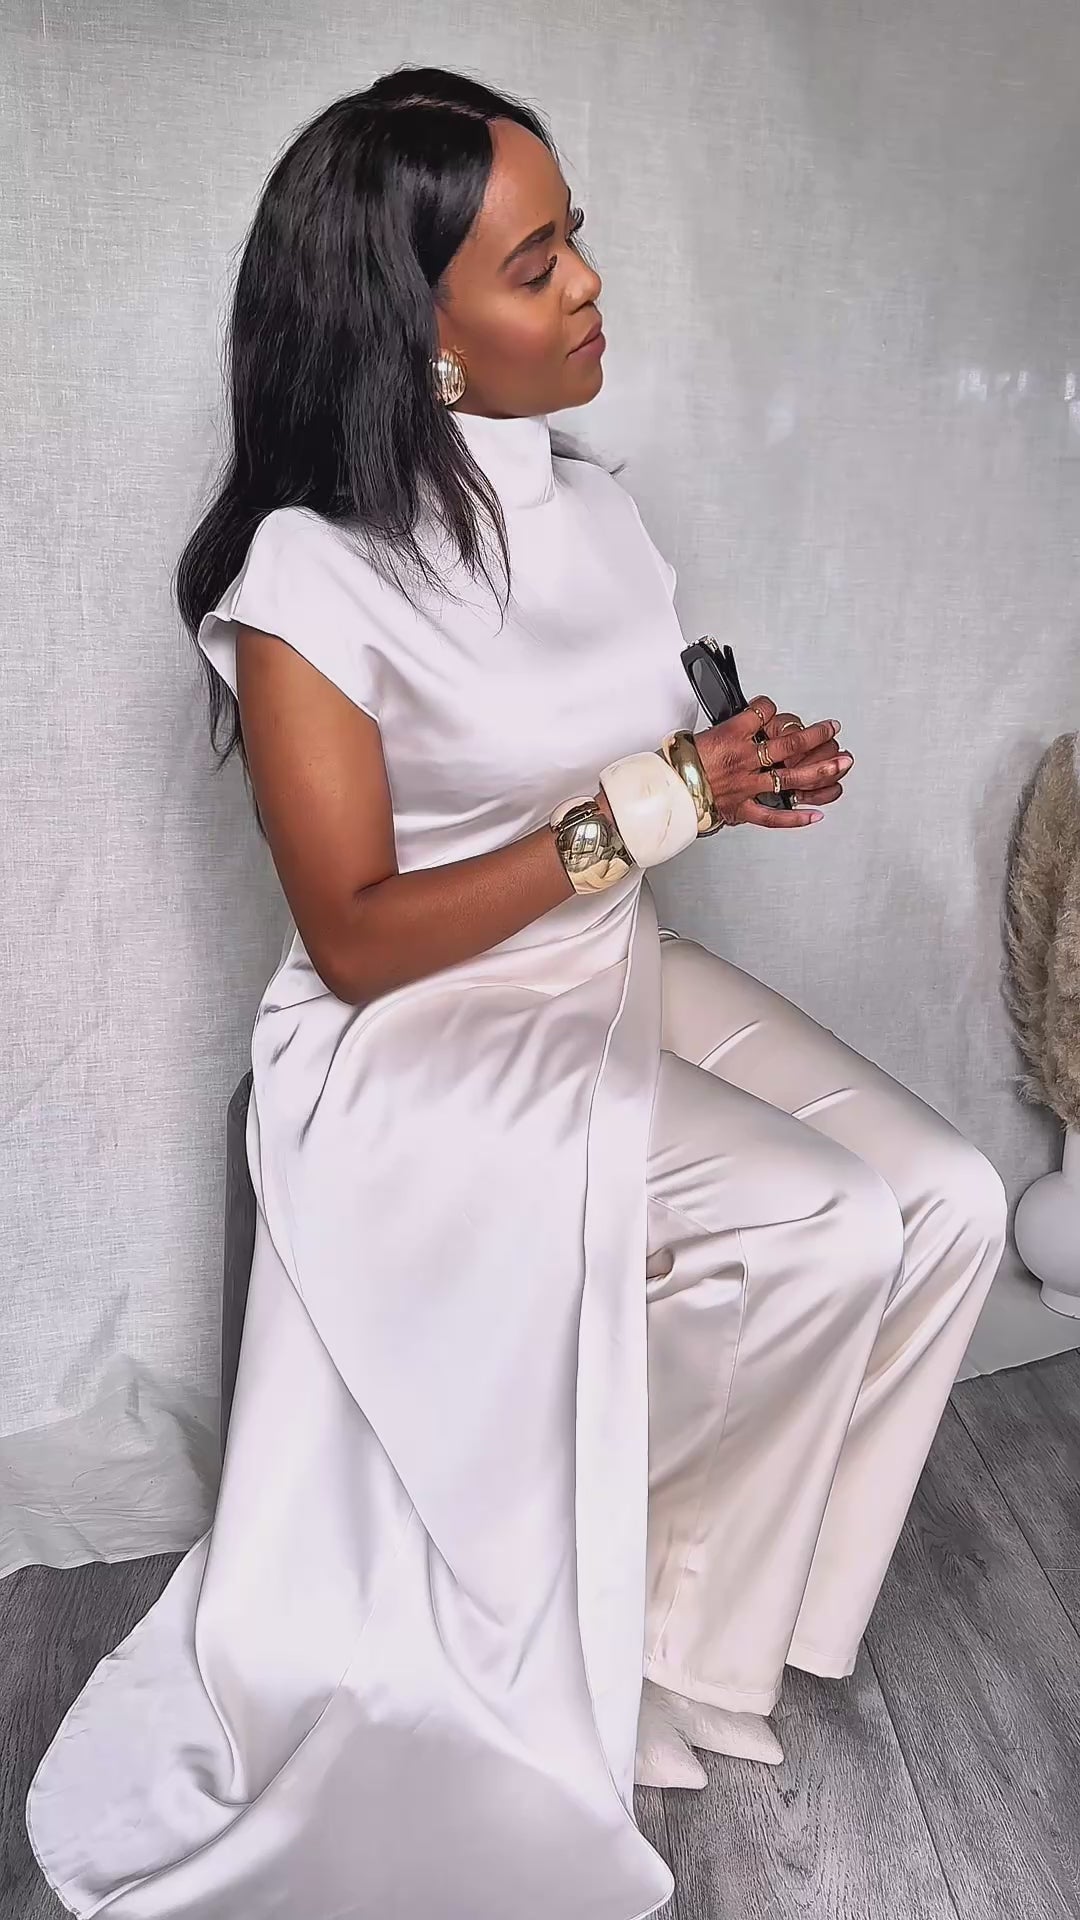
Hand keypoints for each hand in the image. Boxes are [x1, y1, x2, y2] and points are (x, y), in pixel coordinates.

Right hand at [693, 696, 852, 828]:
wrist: (665, 789)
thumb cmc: (679, 763)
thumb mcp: (702, 733)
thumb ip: (730, 729)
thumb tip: (747, 721)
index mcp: (731, 736)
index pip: (762, 712)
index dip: (771, 708)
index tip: (773, 710)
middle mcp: (743, 759)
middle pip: (789, 742)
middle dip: (817, 735)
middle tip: (832, 729)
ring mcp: (746, 785)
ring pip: (790, 776)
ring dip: (821, 770)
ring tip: (842, 763)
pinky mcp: (742, 808)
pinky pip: (773, 815)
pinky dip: (796, 817)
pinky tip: (816, 814)